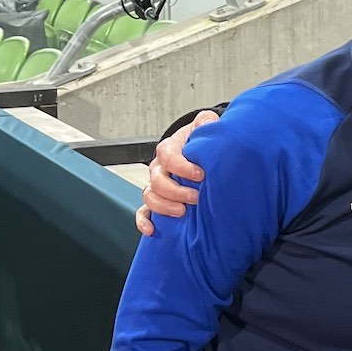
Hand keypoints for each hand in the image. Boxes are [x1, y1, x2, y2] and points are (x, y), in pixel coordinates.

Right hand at [136, 111, 219, 233]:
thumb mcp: (205, 125)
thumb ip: (206, 121)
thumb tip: (208, 123)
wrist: (198, 151)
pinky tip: (152, 230)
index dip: (182, 167)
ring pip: (150, 196)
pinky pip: (143, 212)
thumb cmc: (199, 140)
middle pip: (157, 180)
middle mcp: (159, 168)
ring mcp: (156, 185)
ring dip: (164, 206)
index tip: (200, 174)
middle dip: (176, 191)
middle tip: (196, 196)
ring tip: (183, 212)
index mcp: (169, 149)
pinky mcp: (158, 199)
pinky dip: (144, 221)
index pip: (169, 157)